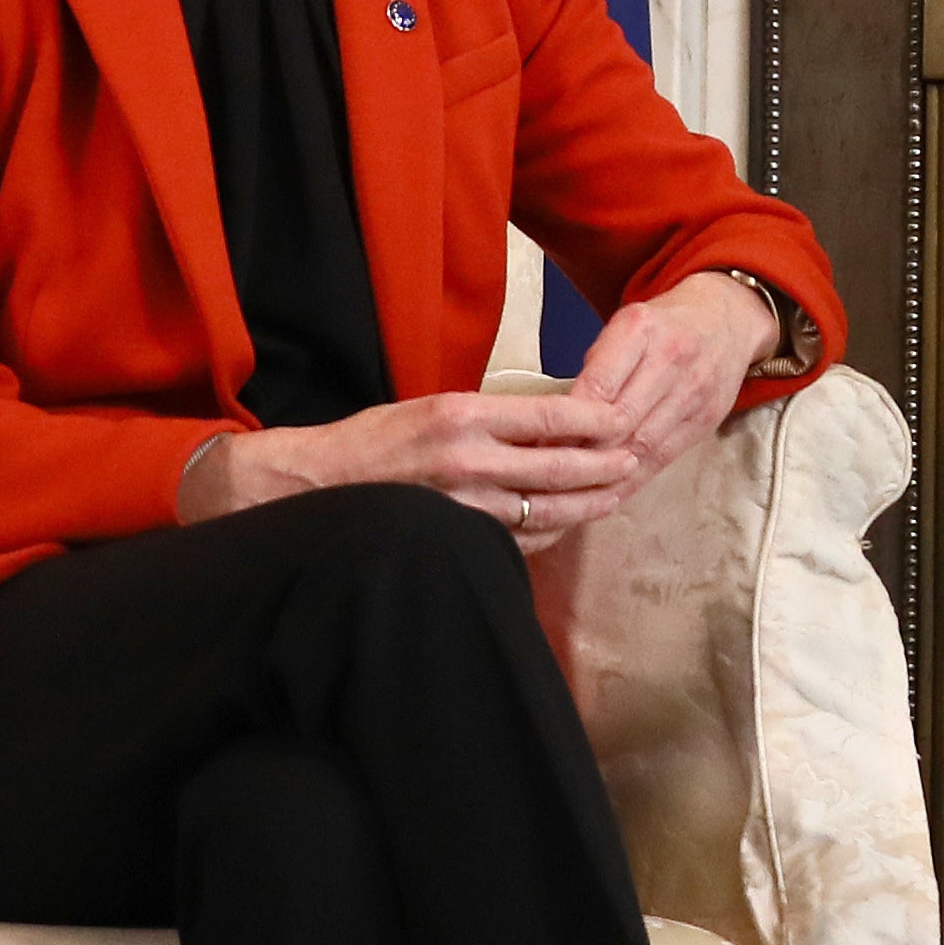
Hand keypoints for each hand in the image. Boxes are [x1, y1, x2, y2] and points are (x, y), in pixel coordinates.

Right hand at [184, 378, 655, 538]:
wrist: (311, 487)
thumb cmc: (371, 442)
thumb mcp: (427, 406)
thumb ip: (485, 415)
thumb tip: (546, 419)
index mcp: (461, 415)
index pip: (550, 417)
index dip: (595, 423)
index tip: (621, 422)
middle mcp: (466, 460)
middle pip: (559, 468)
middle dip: (603, 468)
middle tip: (632, 464)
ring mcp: (461, 505)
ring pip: (543, 509)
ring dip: (584, 505)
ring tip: (611, 496)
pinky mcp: (454, 536)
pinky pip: (515, 538)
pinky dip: (545, 531)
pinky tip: (565, 523)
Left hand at [554, 268, 780, 478]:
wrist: (727, 319)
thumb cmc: (663, 325)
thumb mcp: (624, 325)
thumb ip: (596, 367)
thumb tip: (555, 422)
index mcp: (641, 328)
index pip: (598, 386)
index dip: (566, 423)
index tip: (535, 444)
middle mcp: (672, 359)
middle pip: (620, 422)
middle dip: (580, 454)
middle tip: (546, 477)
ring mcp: (694, 393)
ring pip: (641, 447)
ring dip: (603, 474)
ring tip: (569, 494)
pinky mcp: (706, 420)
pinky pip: (663, 459)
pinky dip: (631, 480)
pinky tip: (605, 493)